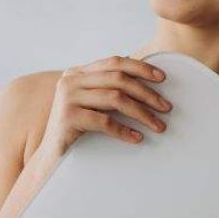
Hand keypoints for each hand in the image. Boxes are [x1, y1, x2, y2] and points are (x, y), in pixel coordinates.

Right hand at [39, 55, 172, 157]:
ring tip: (159, 126)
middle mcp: (71, 80)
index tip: (163, 78)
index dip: (141, 68)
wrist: (51, 155)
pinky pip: (104, 122)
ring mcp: (67, 97)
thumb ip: (110, 88)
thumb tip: (149, 82)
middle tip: (167, 108)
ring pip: (115, 99)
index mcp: (78, 72)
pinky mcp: (68, 117)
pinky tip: (137, 138)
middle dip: (147, 93)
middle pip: (119, 79)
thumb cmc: (79, 128)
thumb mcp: (93, 102)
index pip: (115, 62)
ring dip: (142, 113)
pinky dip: (124, 130)